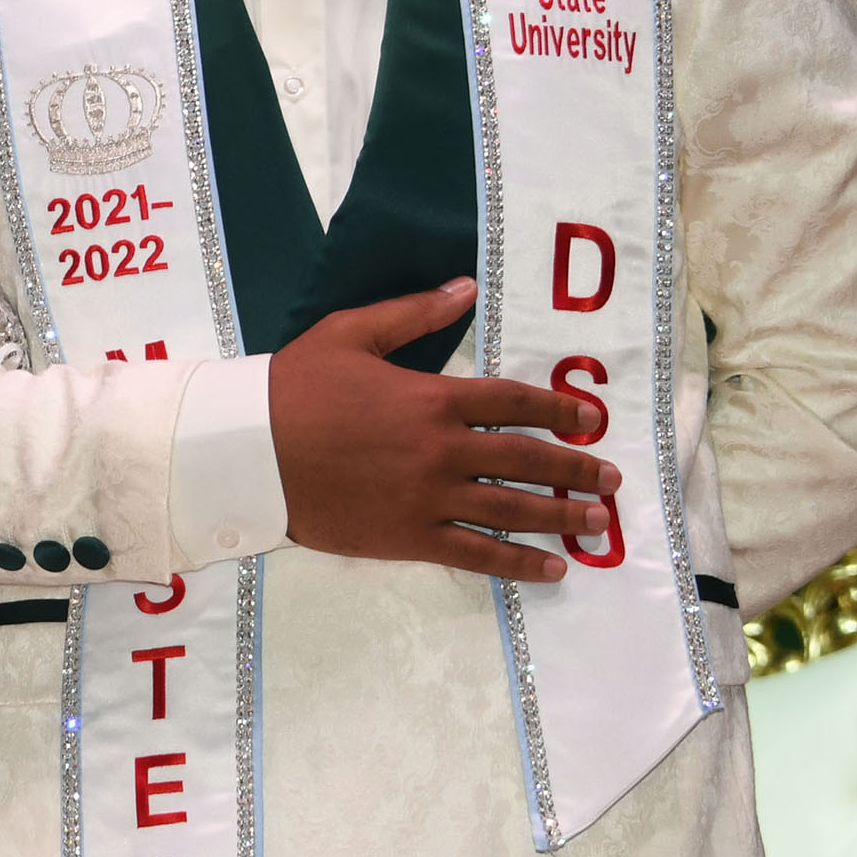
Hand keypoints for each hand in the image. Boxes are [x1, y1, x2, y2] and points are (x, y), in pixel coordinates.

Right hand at [270, 278, 619, 579]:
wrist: (246, 451)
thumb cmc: (294, 388)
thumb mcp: (351, 333)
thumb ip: (414, 313)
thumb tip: (466, 287)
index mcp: (432, 397)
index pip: (514, 402)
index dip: (560, 410)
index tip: (591, 419)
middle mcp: (442, 449)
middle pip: (526, 459)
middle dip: (575, 469)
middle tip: (610, 479)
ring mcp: (429, 498)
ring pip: (512, 509)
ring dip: (560, 516)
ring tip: (595, 524)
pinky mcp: (409, 537)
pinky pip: (476, 554)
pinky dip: (518, 564)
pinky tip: (551, 569)